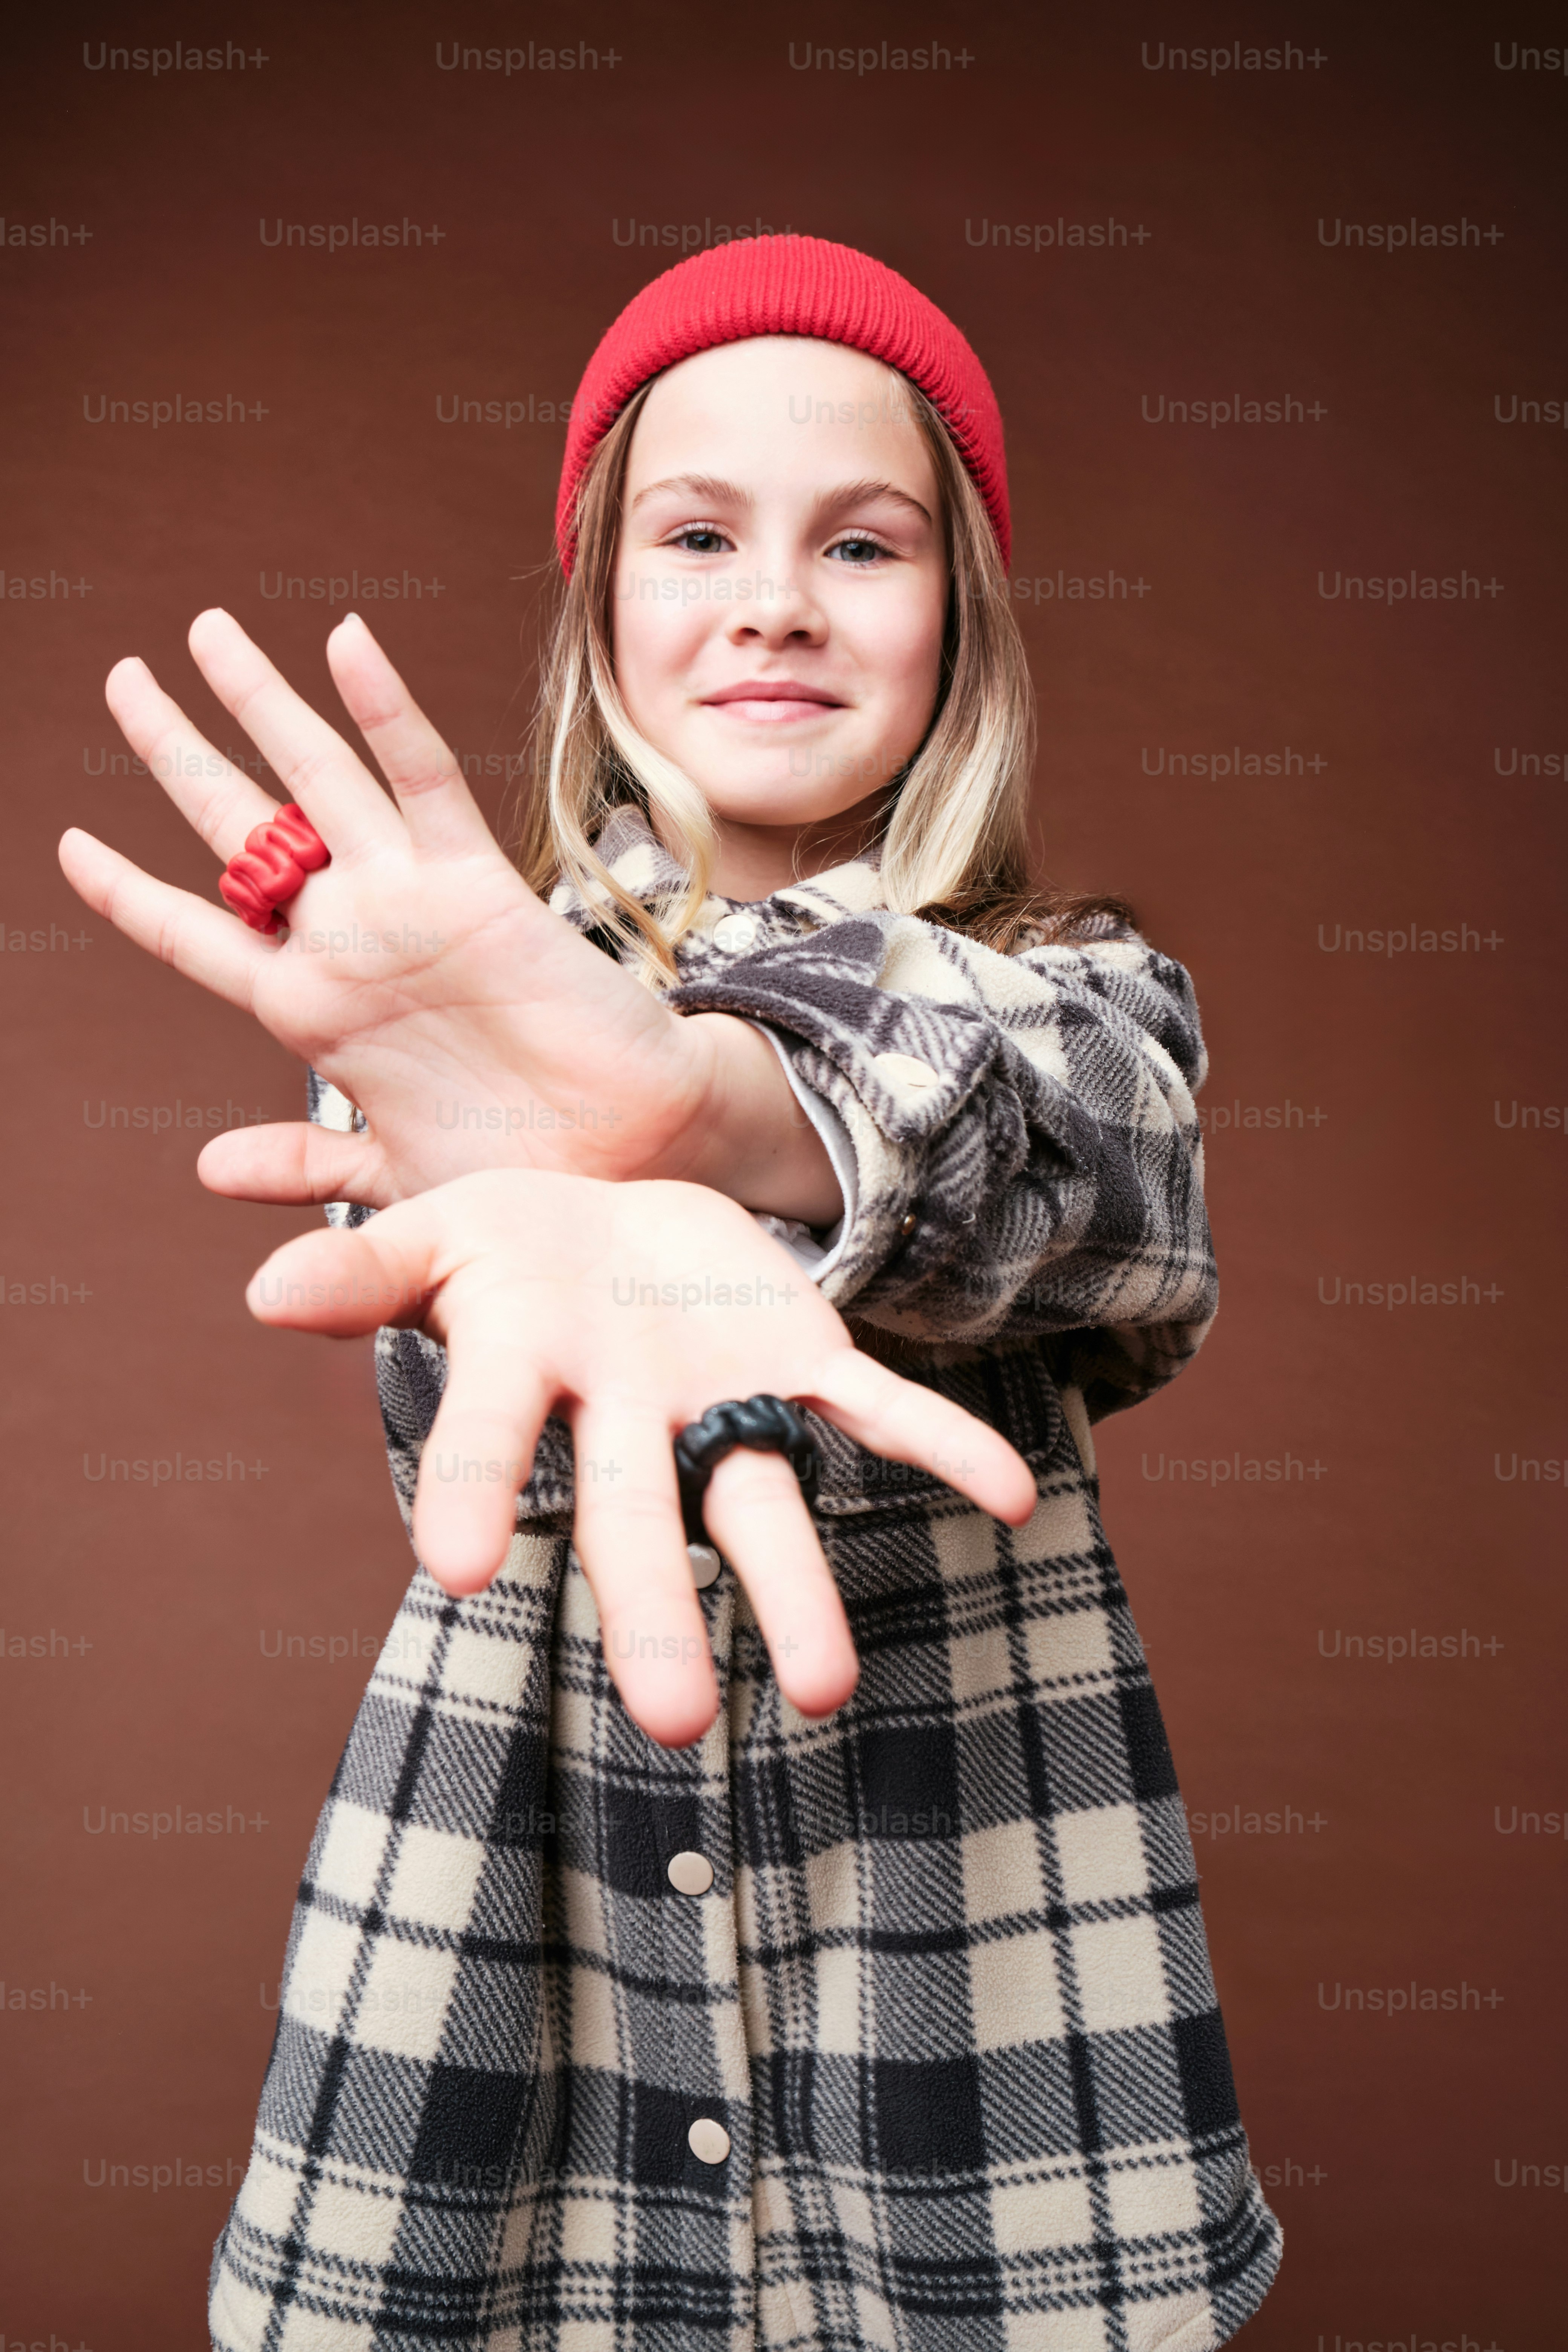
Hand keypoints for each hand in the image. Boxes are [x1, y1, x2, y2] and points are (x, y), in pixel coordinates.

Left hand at [58, 611, 835, 1218]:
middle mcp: (347, 942)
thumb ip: (306, 1166)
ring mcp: (406, 905)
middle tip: (123, 681)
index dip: (129, 892)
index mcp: (312, 1011)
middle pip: (236, 830)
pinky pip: (423, 781)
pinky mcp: (476, 887)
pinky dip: (386, 710)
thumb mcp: (392, 1176)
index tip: (71, 844)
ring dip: (259, 704)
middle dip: (175, 752)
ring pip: (314, 781)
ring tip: (205, 631)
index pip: (195, 934)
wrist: (626, 1154)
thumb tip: (206, 1167)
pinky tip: (346, 641)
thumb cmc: (521, 1167)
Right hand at [244, 1169, 1036, 1746]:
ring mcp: (720, 1396)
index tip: (460, 1570)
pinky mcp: (799, 1357)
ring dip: (797, 1587)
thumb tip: (267, 1294)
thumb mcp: (435, 1232)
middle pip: (637, 1521)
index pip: (495, 1444)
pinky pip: (877, 1408)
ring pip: (760, 1501)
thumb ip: (367, 1267)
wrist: (613, 1203)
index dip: (480, 1494)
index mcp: (529, 1374)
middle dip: (655, 1615)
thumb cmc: (509, 1239)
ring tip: (831, 1690)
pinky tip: (1015, 1500)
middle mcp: (630, 1416)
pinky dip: (943, 1447)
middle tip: (681, 1722)